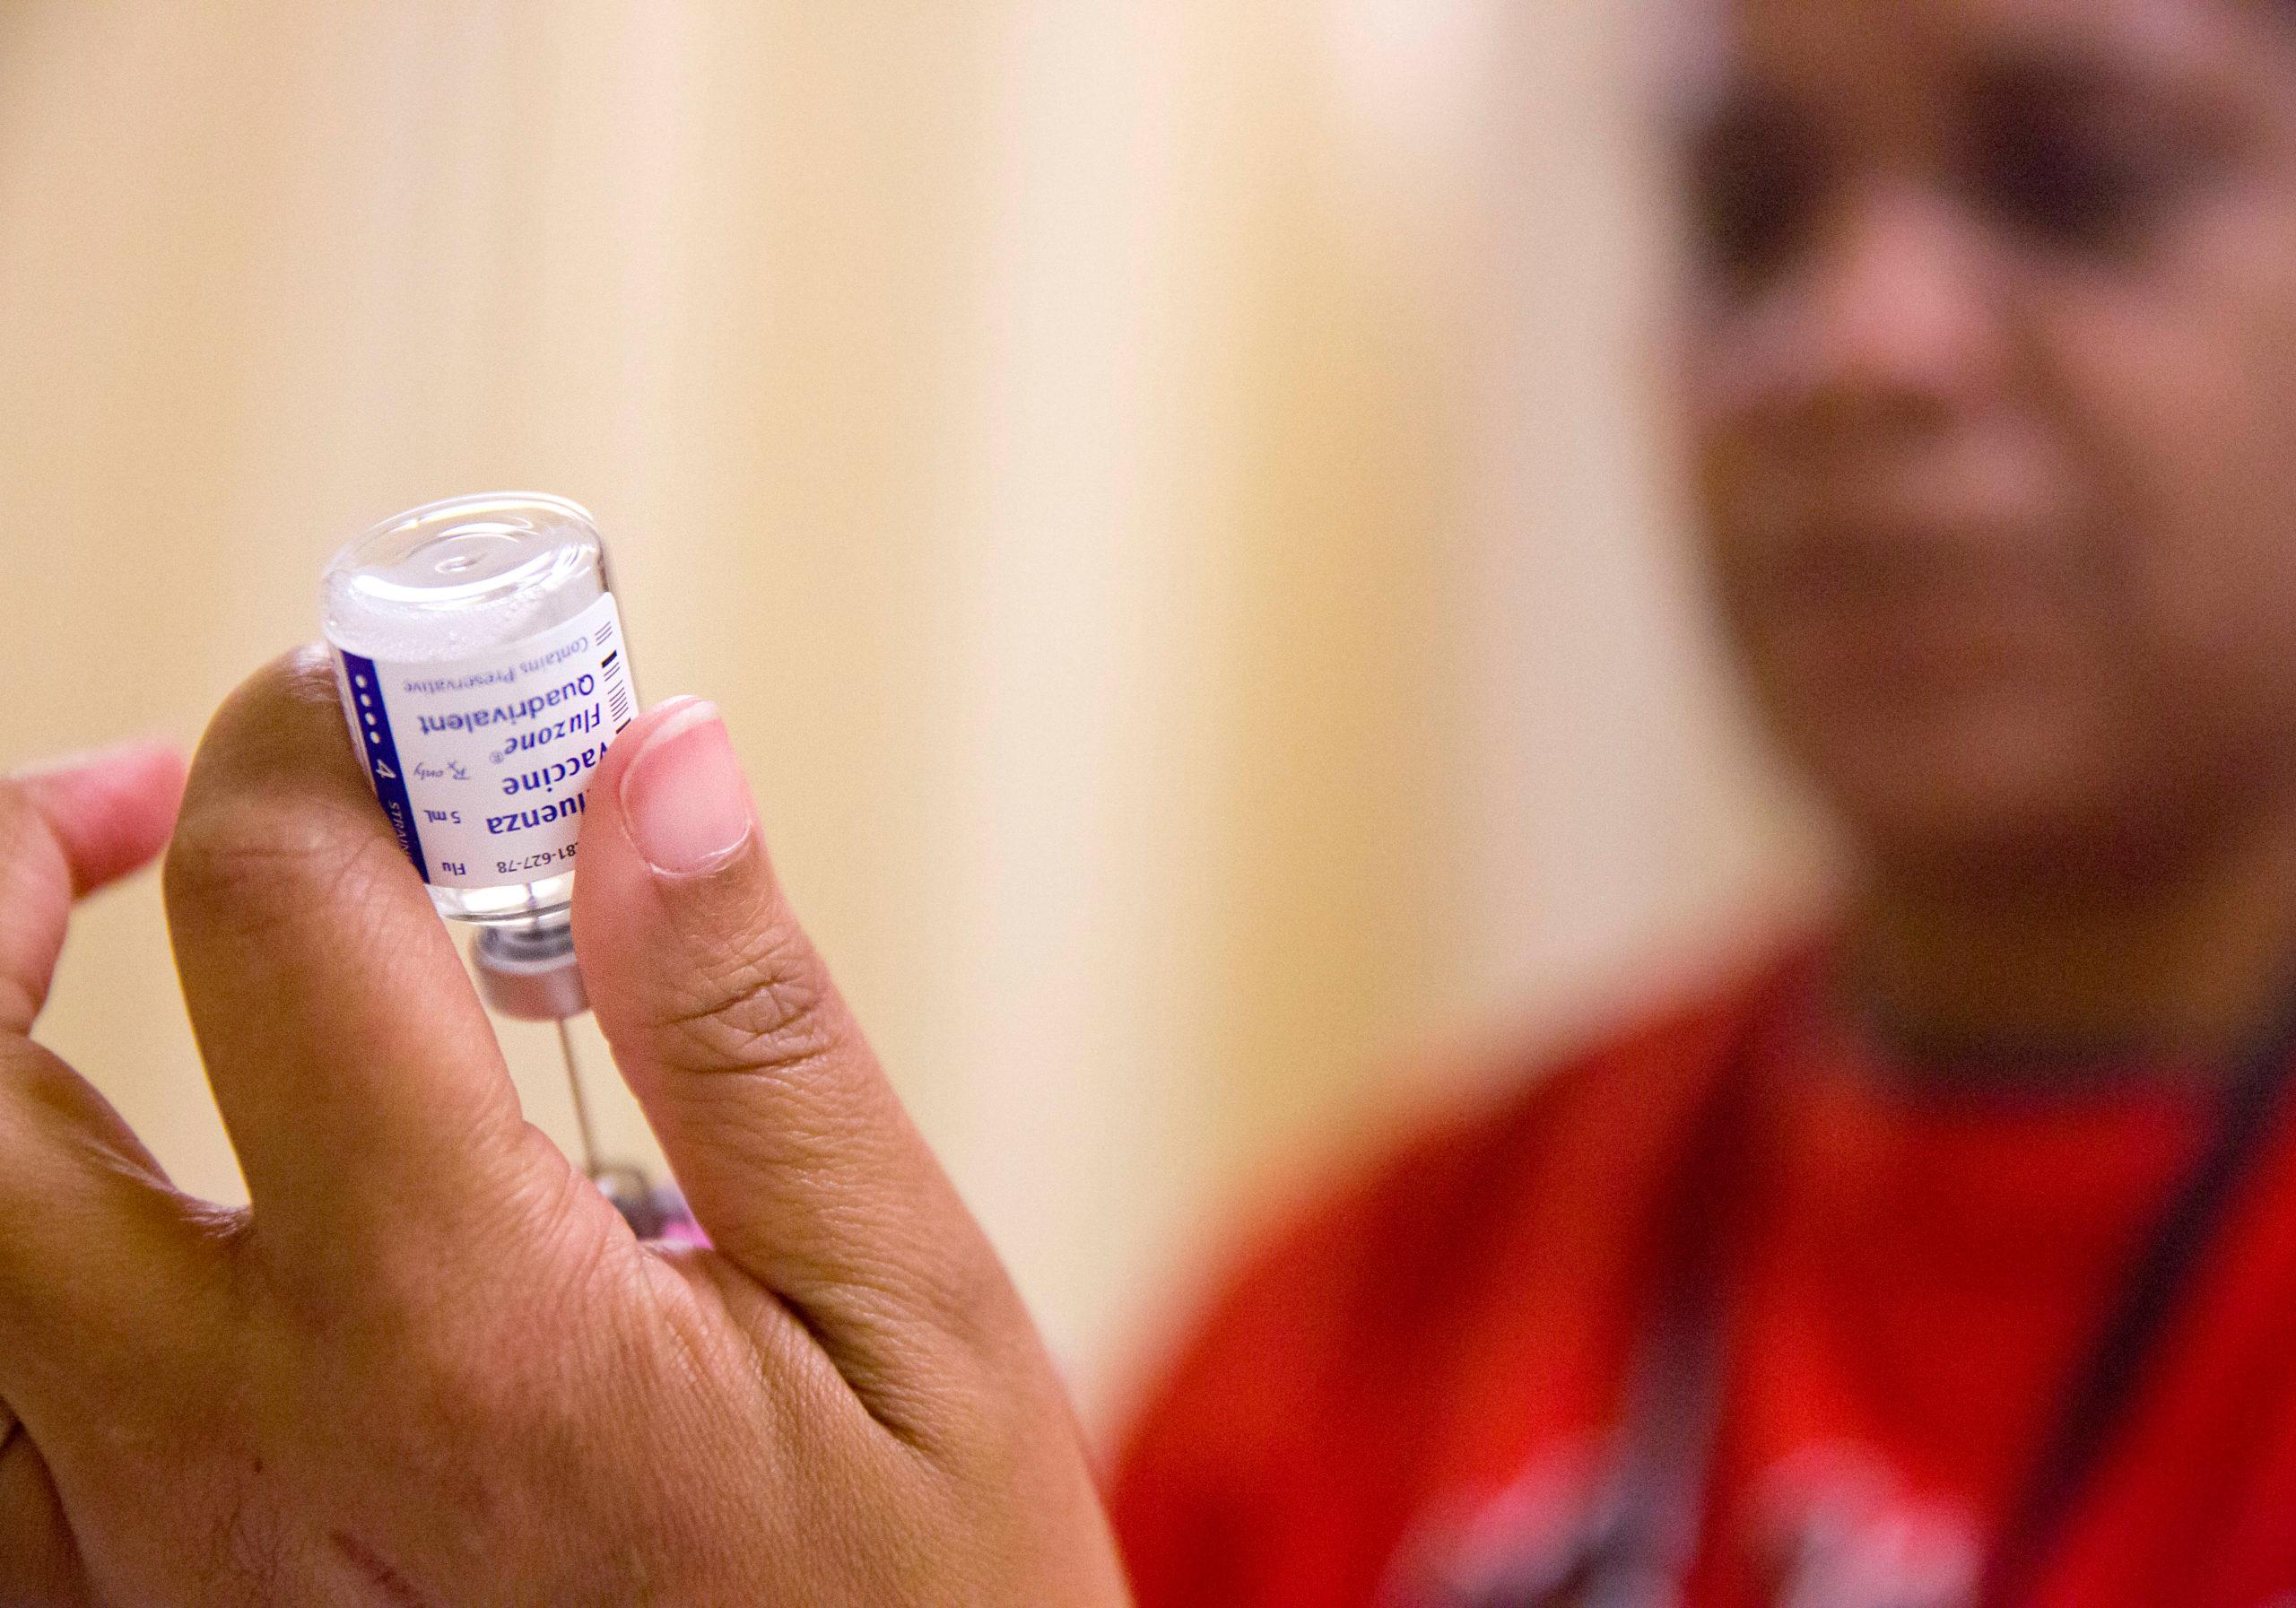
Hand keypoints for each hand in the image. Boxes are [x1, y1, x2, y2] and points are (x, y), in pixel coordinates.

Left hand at [0, 653, 1131, 1605]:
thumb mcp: (906, 1311)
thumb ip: (751, 1032)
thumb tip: (656, 762)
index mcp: (459, 1328)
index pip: (281, 917)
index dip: (321, 740)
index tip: (401, 708)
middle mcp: (241, 1455)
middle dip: (8, 869)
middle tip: (150, 809)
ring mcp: (154, 1572)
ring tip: (107, 962)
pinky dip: (16, 1260)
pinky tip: (126, 1220)